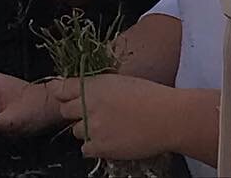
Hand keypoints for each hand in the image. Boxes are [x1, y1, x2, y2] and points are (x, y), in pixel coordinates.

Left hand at [53, 74, 178, 159]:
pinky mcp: (100, 147)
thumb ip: (98, 86)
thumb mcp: (120, 81)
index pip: (61, 89)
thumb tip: (87, 91)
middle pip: (65, 110)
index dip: (63, 93)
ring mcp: (93, 127)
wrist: (168, 118)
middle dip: (75, 112)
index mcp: (93, 85)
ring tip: (107, 127)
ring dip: (87, 129)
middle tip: (92, 113)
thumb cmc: (151, 96)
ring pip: (76, 131)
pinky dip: (94, 146)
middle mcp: (88, 105)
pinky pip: (85, 149)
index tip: (66, 97)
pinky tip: (109, 140)